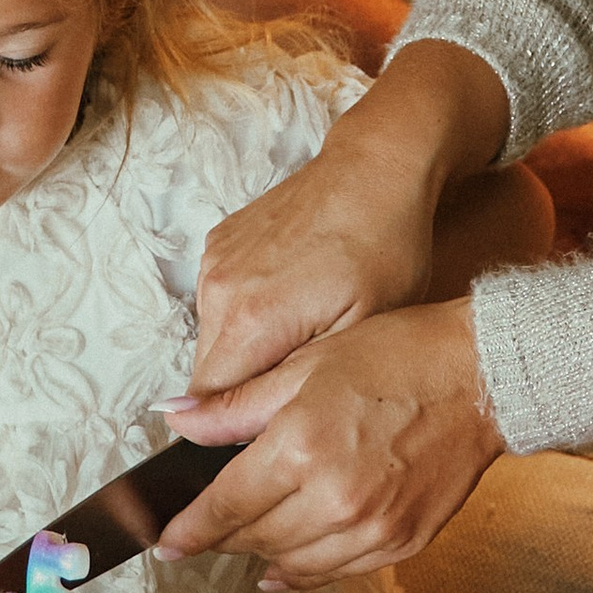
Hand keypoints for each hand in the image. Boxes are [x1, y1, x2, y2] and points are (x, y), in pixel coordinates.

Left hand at [156, 299, 502, 586]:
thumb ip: (236, 405)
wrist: (482, 377)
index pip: (226, 506)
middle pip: (255, 538)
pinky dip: (306, 571)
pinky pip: (338, 572)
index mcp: (300, 448)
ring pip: (293, 564)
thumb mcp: (305, 366)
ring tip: (244, 543)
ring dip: (262, 556)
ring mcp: (371, 527)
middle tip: (202, 532)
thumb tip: (177, 418)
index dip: (189, 529)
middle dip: (221, 538)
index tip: (165, 543)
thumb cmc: (396, 357)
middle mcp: (332, 498)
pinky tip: (288, 565)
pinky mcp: (403, 541)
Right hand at [186, 38, 510, 394]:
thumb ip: (294, 384)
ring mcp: (213, 262)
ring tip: (306, 327)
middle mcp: (216, 291)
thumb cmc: (386, 251)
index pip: (207, 409)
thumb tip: (236, 424)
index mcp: (249, 322)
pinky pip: (220, 301)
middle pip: (208, 376)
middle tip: (307, 368)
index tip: (283, 413)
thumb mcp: (359, 334)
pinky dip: (248, 312)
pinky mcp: (218, 242)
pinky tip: (294, 295)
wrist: (377, 167)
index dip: (240, 424)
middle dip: (248, 389)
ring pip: (214, 340)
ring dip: (249, 349)